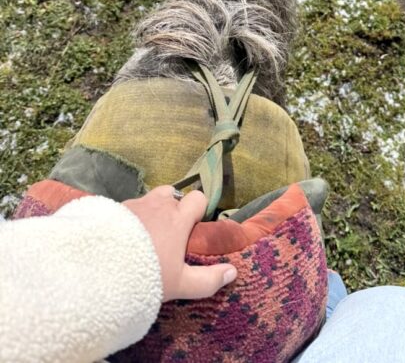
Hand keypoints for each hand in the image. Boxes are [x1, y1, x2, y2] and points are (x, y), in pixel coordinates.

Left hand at [124, 186, 236, 301]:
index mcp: (178, 218)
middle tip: (169, 233)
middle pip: (173, 193)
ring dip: (152, 210)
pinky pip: (129, 207)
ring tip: (146, 235)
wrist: (99, 269)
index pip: (198, 198)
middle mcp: (158, 205)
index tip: (193, 229)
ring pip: (150, 199)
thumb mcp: (180, 284)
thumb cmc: (146, 275)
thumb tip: (232, 272)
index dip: (199, 210)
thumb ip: (208, 279)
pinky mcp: (114, 209)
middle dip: (174, 207)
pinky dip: (131, 217)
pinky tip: (124, 238)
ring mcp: (135, 204)